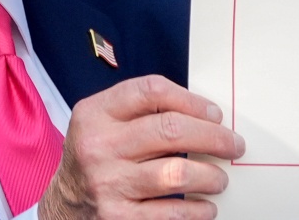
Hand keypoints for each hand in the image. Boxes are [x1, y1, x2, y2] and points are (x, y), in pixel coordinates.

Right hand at [38, 76, 243, 219]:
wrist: (64, 205)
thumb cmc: (96, 156)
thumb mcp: (102, 122)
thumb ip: (140, 111)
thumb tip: (204, 115)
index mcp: (95, 113)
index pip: (151, 91)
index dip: (191, 100)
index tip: (214, 114)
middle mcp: (99, 146)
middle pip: (170, 130)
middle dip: (214, 137)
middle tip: (233, 145)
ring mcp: (108, 184)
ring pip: (177, 173)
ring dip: (210, 176)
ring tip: (219, 178)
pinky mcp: (119, 218)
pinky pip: (171, 213)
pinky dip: (197, 210)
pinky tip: (205, 206)